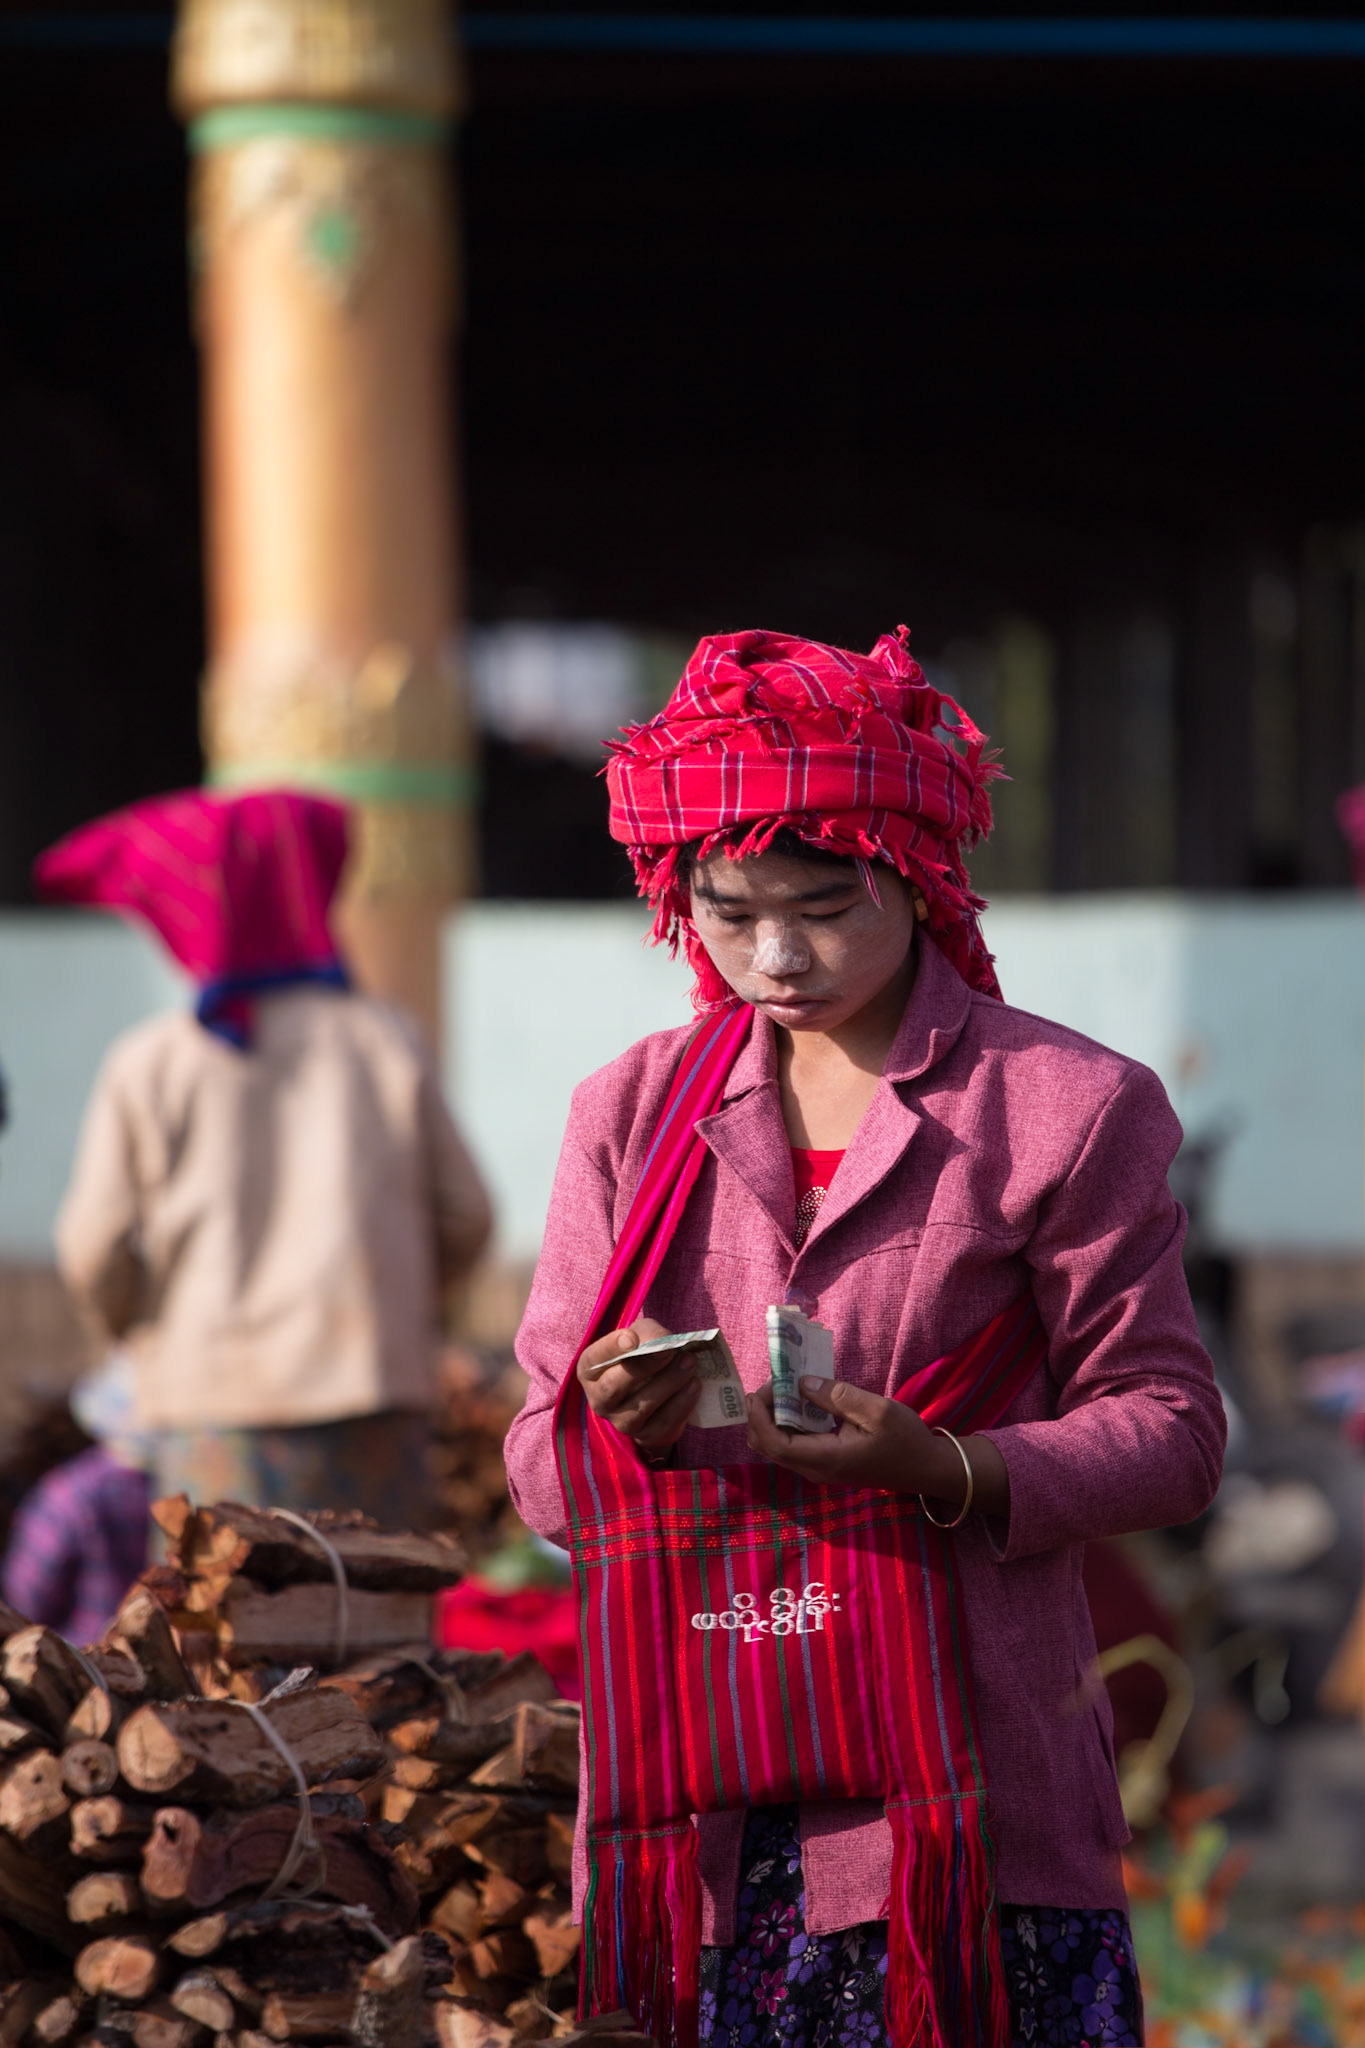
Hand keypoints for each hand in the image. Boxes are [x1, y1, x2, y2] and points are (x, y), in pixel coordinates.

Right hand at [576, 1319, 700, 1453]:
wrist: (656, 1391)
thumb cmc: (642, 1356)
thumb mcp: (641, 1336)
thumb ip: (648, 1333)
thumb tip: (662, 1340)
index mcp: (590, 1370)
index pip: (593, 1359)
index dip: (611, 1348)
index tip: (632, 1338)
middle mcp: (599, 1400)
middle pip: (613, 1387)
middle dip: (643, 1366)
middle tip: (669, 1350)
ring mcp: (621, 1422)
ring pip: (641, 1406)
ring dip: (668, 1382)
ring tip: (689, 1362)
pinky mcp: (645, 1436)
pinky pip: (663, 1422)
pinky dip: (682, 1403)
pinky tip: (694, 1384)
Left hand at [745, 1378, 1009, 1515]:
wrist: (926, 1467)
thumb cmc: (906, 1440)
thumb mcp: (878, 1411)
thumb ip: (839, 1397)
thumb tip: (802, 1384)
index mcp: (826, 1459)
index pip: (775, 1444)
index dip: (760, 1417)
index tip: (765, 1387)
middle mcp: (816, 1469)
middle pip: (768, 1448)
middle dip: (759, 1416)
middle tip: (770, 1384)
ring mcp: (819, 1468)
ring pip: (777, 1447)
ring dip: (770, 1418)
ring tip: (780, 1388)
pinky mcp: (825, 1462)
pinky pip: (792, 1445)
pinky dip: (784, 1423)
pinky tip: (795, 1400)